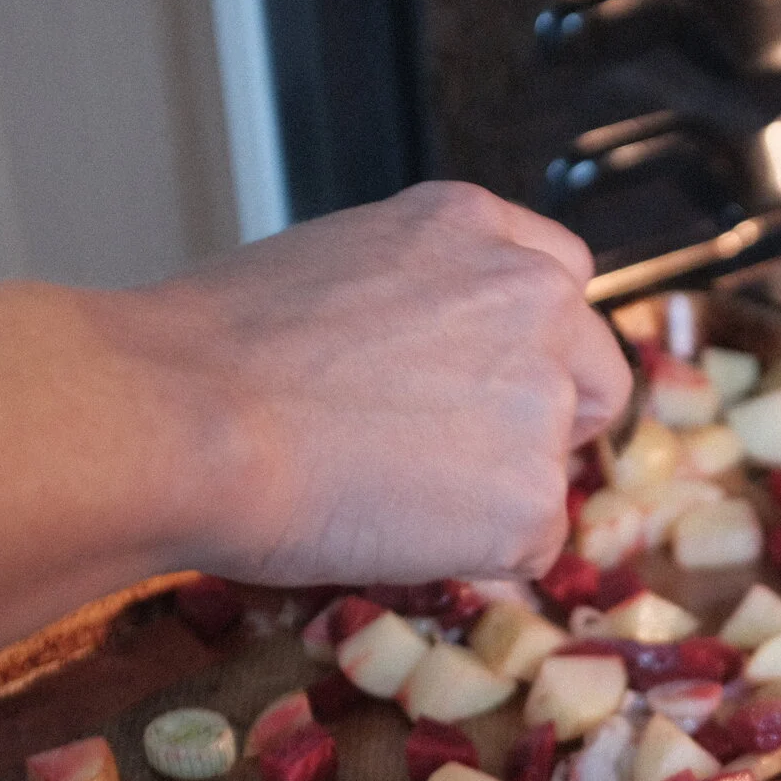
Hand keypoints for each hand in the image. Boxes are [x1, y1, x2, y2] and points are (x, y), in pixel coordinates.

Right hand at [141, 181, 630, 586]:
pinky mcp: (533, 498)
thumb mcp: (333, 269)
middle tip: (449, 458)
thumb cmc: (213, 355)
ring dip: (493, 490)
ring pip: (554, 468)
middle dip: (545, 422)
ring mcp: (542, 397)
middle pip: (597, 374)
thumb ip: (418, 301)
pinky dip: (473, 555)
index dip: (527, 344)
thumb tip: (436, 362)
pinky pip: (529, 545)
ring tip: (385, 489)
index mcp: (474, 226)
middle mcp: (531, 297)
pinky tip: (390, 528)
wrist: (183, 420)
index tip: (484, 381)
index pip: (560, 280)